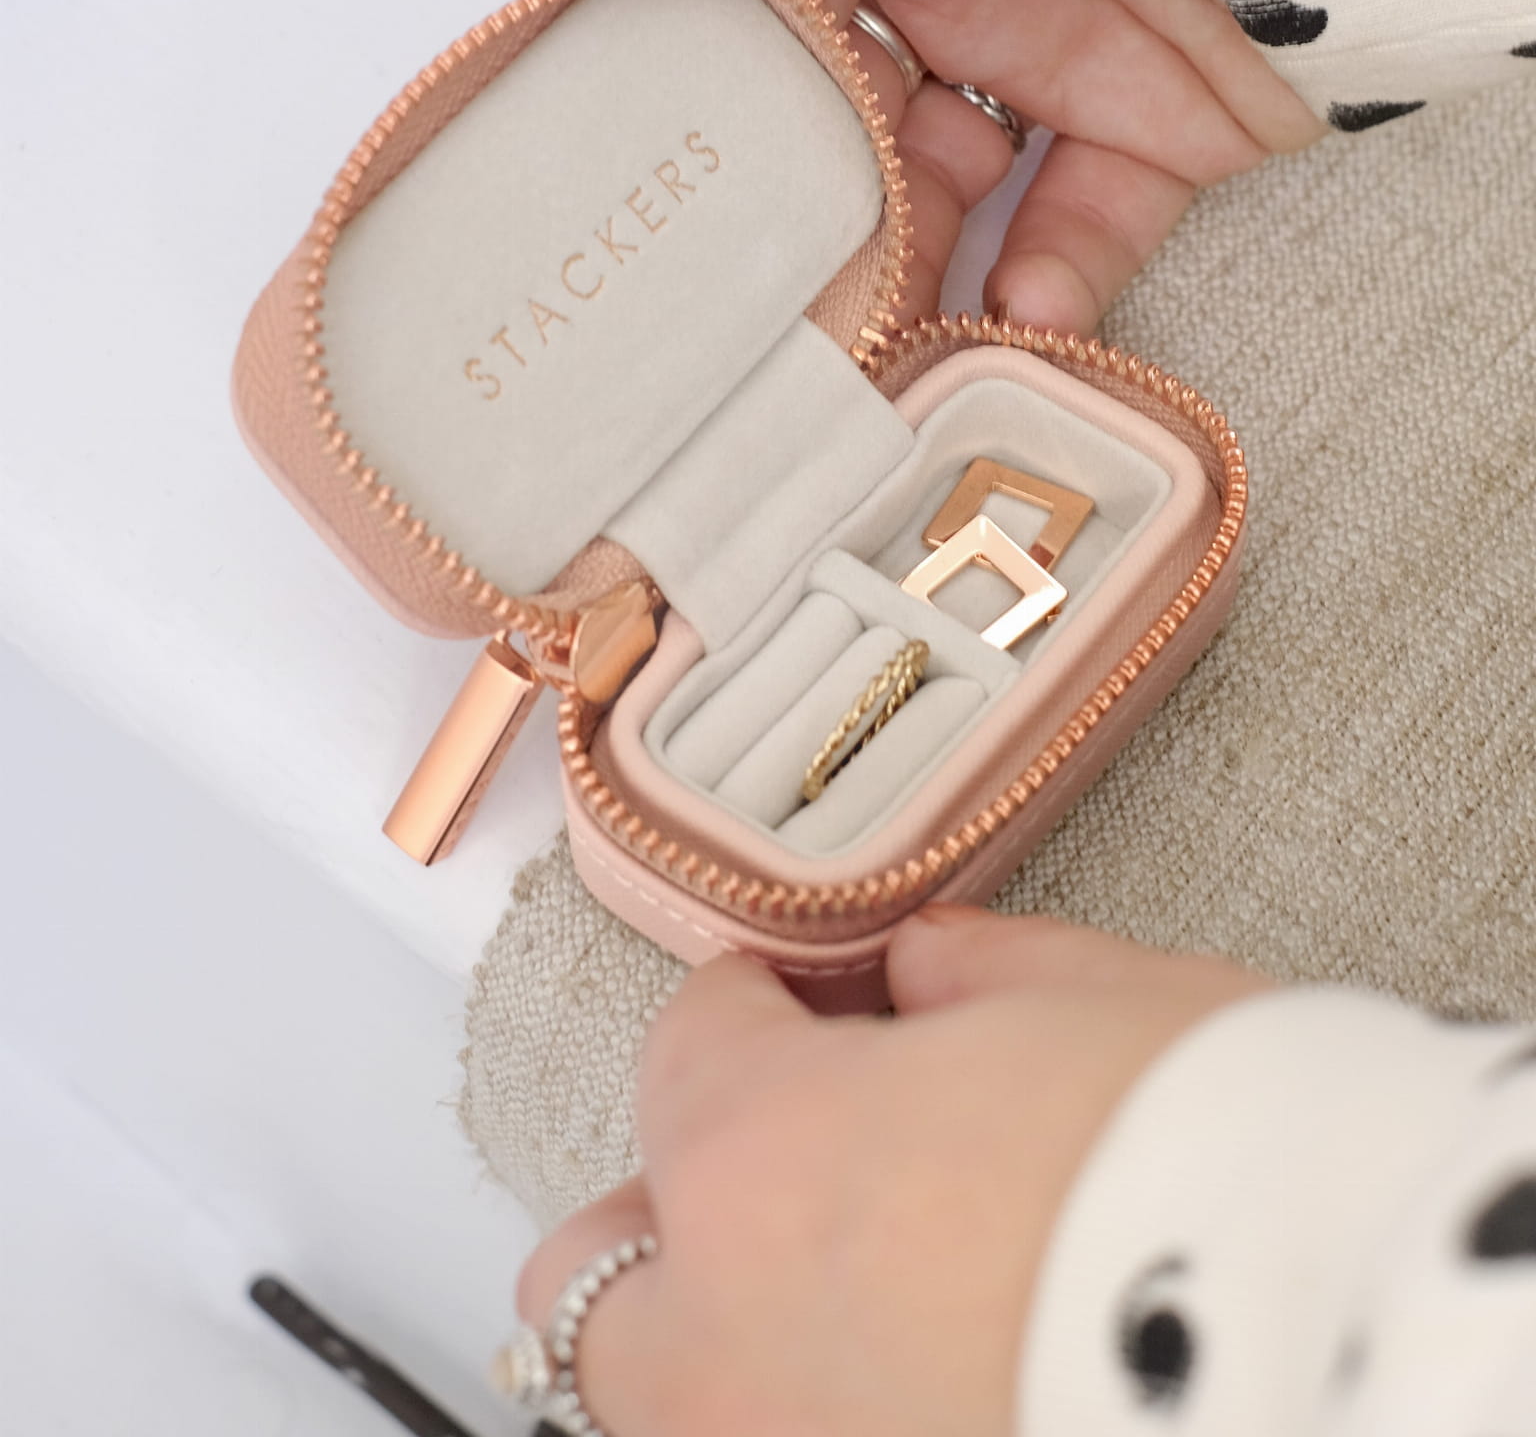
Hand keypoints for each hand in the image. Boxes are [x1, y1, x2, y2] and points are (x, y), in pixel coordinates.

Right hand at [452, 0, 1321, 329]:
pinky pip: (1069, 233)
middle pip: (829, 100)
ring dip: (910, 260)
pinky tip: (1023, 329)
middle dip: (793, 196)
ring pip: (938, 185)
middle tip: (737, 301)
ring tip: (871, 345)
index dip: (675, 68)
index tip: (616, 180)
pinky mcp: (1145, 133)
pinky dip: (1047, 284)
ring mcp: (1046, 48)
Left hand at [514, 909, 1268, 1436]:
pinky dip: (816, 1406)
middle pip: (597, 1267)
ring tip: (846, 1299)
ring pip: (663, 1398)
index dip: (751, 1009)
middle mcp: (727, 1334)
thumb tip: (929, 970)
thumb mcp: (1105, 1005)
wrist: (1347, 1354)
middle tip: (784, 1170)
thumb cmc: (1229, 1174)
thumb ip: (975, 974)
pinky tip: (919, 1372)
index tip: (794, 1009)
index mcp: (761, 1152)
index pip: (688, 1047)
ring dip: (718, 1335)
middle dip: (676, 1206)